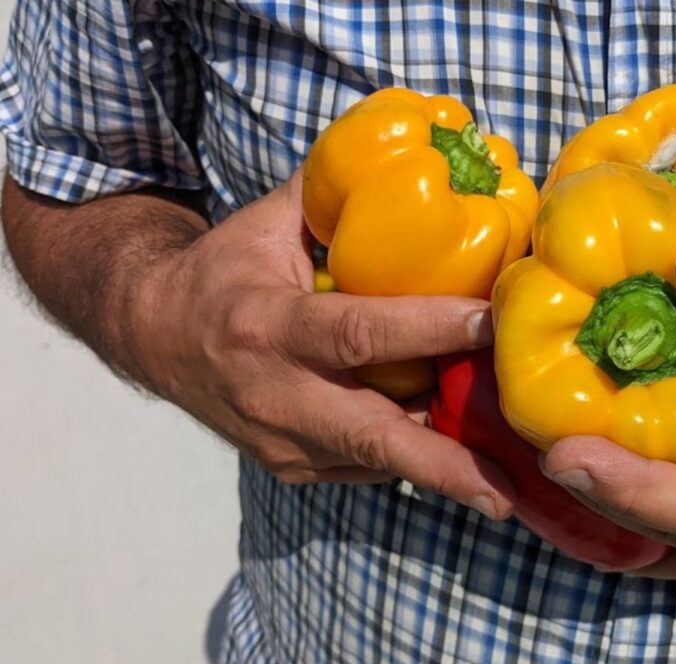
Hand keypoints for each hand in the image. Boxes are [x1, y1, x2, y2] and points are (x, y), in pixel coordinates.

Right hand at [127, 171, 513, 517]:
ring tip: (512, 477)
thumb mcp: (266, 224)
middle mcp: (275, 395)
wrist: (149, 334)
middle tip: (510, 488)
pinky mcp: (292, 469)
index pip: (357, 333)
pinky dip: (414, 458)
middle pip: (372, 436)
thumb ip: (333, 194)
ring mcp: (282, 442)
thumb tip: (405, 149)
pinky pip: (366, 466)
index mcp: (268, 326)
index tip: (490, 323)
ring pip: (378, 462)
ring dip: (447, 467)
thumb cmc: (222, 271)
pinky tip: (463, 451)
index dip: (427, 330)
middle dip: (446, 464)